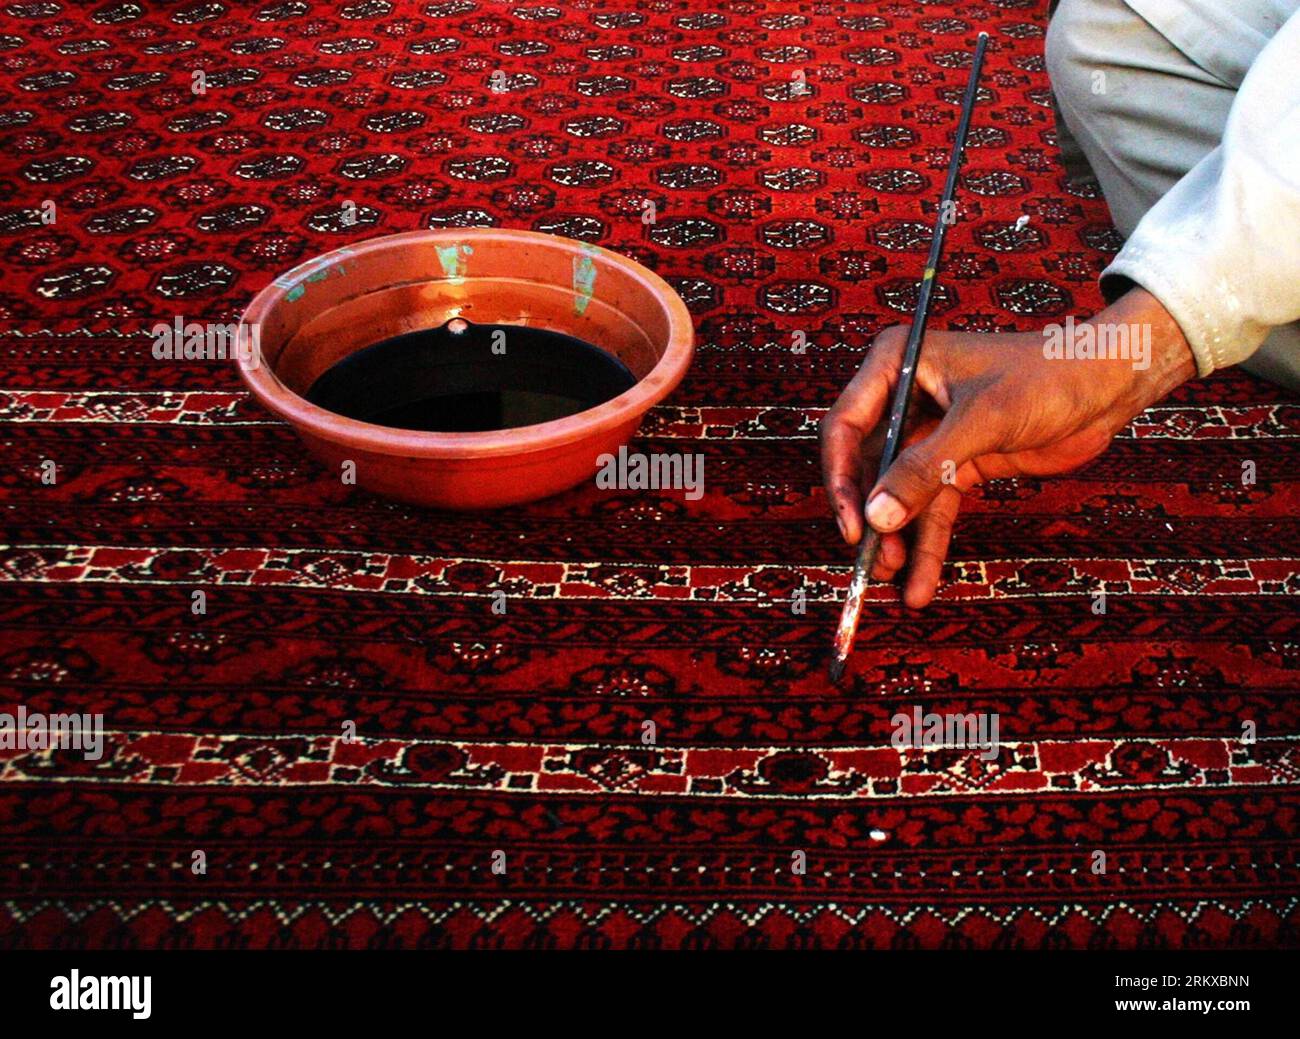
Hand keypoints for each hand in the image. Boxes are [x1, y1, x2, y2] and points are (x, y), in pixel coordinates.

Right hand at [819, 288, 1196, 606]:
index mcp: (897, 363)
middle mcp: (904, 396)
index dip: (841, 479)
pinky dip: (927, 542)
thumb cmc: (1048, 375)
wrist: (1110, 384)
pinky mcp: (956, 460)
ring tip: (898, 579)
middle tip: (873, 561)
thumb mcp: (982, 419)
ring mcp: (929, 431)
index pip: (845, 426)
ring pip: (898, 495)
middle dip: (872, 517)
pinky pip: (931, 507)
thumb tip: (877, 517)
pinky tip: (920, 580)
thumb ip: (926, 467)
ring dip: (898, 538)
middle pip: (866, 467)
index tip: (854, 526)